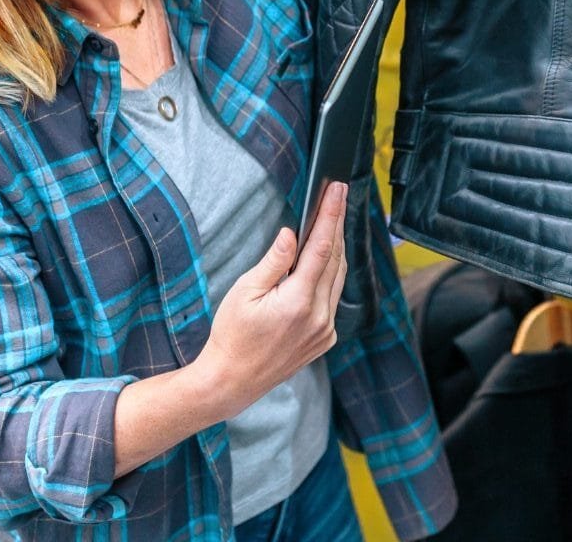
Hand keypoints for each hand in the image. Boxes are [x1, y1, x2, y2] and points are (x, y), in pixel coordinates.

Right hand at [194, 181, 348, 419]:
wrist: (232, 381)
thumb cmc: (232, 334)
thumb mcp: (245, 291)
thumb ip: (274, 261)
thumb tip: (292, 233)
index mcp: (298, 301)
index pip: (322, 246)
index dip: (331, 214)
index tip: (338, 190)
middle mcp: (319, 316)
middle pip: (335, 258)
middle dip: (337, 223)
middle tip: (339, 195)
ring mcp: (325, 329)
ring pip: (338, 277)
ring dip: (337, 247)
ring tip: (334, 219)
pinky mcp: (325, 339)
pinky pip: (334, 297)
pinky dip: (332, 274)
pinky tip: (326, 259)